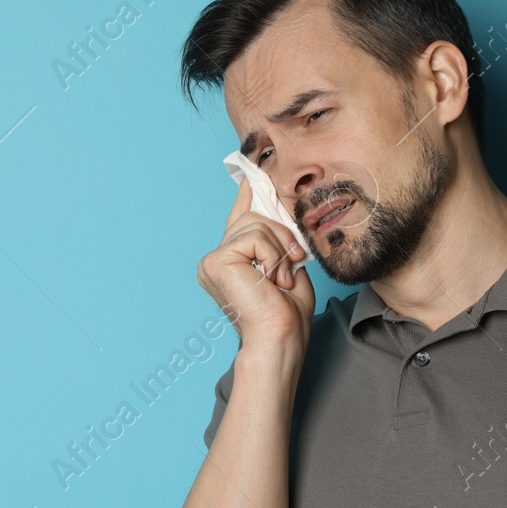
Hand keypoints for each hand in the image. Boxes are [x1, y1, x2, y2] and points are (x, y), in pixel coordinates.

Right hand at [197, 177, 314, 359]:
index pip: (239, 216)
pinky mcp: (216, 261)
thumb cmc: (286, 313)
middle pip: (253, 217)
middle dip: (281, 234)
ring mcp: (213, 260)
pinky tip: (271, 279)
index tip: (254, 170)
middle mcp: (217, 259)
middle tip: (294, 262)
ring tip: (282, 278)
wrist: (280, 338)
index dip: (248, 193)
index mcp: (231, 260)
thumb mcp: (287, 264)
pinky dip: (271, 256)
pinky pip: (254, 237)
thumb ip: (278, 237)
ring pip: (255, 224)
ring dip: (279, 248)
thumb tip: (278, 204)